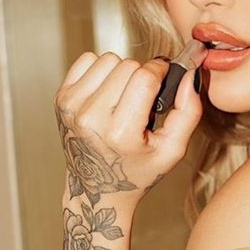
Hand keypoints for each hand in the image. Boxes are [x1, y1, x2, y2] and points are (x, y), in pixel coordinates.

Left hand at [54, 49, 203, 201]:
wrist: (97, 190)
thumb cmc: (136, 171)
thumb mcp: (172, 151)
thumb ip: (188, 113)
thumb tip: (188, 75)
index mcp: (120, 134)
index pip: (144, 77)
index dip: (160, 70)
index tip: (164, 76)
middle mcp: (91, 118)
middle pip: (127, 65)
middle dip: (140, 75)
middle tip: (141, 99)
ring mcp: (72, 107)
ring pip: (107, 59)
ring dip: (120, 72)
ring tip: (123, 97)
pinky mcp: (61, 98)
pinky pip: (87, 61)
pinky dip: (100, 71)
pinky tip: (106, 93)